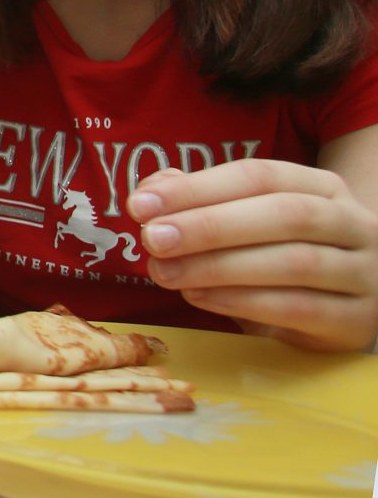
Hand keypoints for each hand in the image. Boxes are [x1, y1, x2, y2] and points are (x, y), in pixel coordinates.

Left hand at [127, 159, 377, 351]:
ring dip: (218, 267)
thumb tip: (151, 192)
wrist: (340, 310)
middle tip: (151, 239)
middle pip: (284, 215)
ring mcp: (362, 274)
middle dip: (209, 225)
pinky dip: (241, 302)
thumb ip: (200, 200)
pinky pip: (298, 309)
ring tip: (165, 272)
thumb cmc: (280, 256)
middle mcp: (353, 224)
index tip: (141, 204)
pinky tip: (198, 297)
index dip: (199, 188)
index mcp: (323, 187)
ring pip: (294, 263)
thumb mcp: (245, 221)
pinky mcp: (354, 322)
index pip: (260, 176)